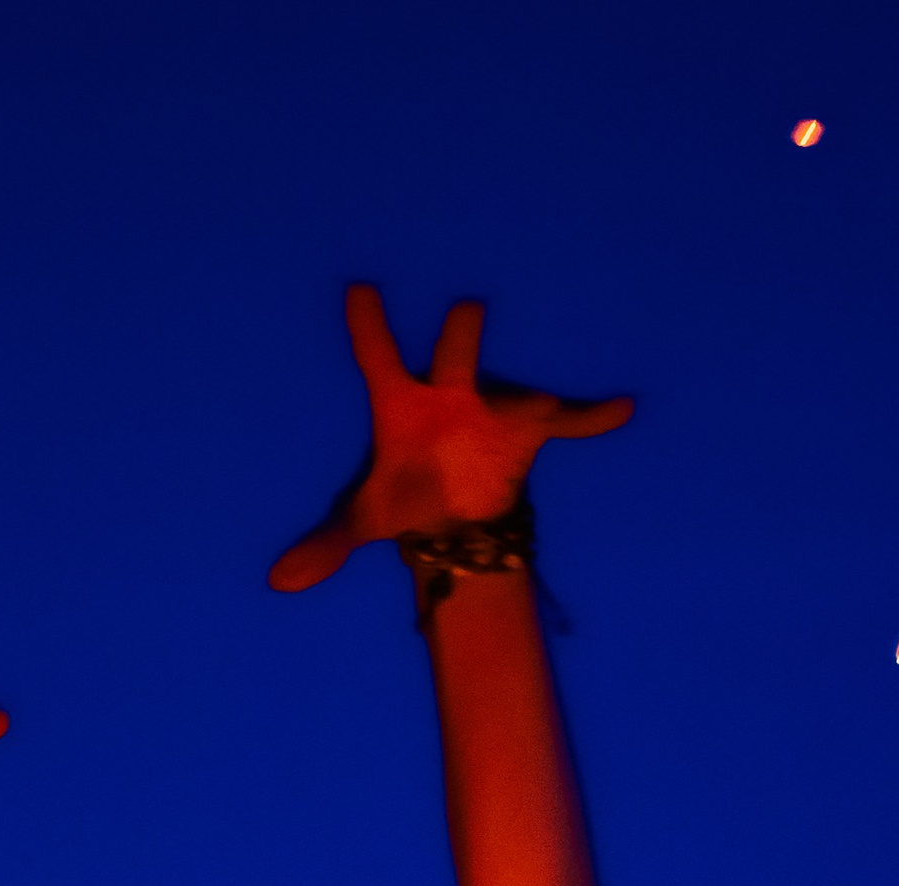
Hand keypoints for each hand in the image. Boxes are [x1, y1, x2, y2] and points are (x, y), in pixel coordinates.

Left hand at [269, 286, 629, 592]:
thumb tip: (277, 583)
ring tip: (545, 400)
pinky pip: (568, 422)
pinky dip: (594, 417)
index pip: (378, 359)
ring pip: (515, 393)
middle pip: (456, 353)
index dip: (368, 327)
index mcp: (401, 404)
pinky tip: (620, 408)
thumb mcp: (363, 522)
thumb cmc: (405, 497)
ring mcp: (492, 408)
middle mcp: (449, 392)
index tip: (358, 289)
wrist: (456, 513)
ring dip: (531, 400)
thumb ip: (323, 546)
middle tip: (467, 311)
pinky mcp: (529, 431)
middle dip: (461, 337)